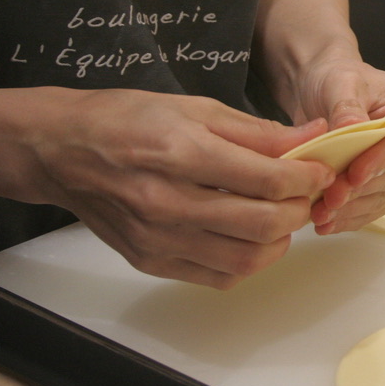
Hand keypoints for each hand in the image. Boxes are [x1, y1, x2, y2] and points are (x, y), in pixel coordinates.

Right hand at [0, 87, 335, 288]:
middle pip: (262, 225)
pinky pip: (218, 277)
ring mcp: (158, 238)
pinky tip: (249, 236)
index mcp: (182, 153)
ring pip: (246, 258)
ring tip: (280, 215)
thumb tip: (313, 138)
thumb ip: (259, 131)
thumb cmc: (130, 121)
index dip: (307, 178)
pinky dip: (248, 261)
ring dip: (279, 241)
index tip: (320, 171)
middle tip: (305, 195)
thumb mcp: (198, 109)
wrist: (64, 151)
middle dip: (299, 210)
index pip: (267, 179)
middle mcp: (169, 202)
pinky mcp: (151, 261)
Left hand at [285, 56, 384, 233]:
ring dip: (352, 209)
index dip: (381, 161)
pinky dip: (349, 218)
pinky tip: (326, 223)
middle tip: (328, 198)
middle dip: (362, 190)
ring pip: (384, 197)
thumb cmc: (342, 81)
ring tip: (320, 214)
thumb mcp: (341, 82)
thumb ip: (347, 105)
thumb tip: (352, 125)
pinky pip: (373, 210)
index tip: (353, 175)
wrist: (327, 96)